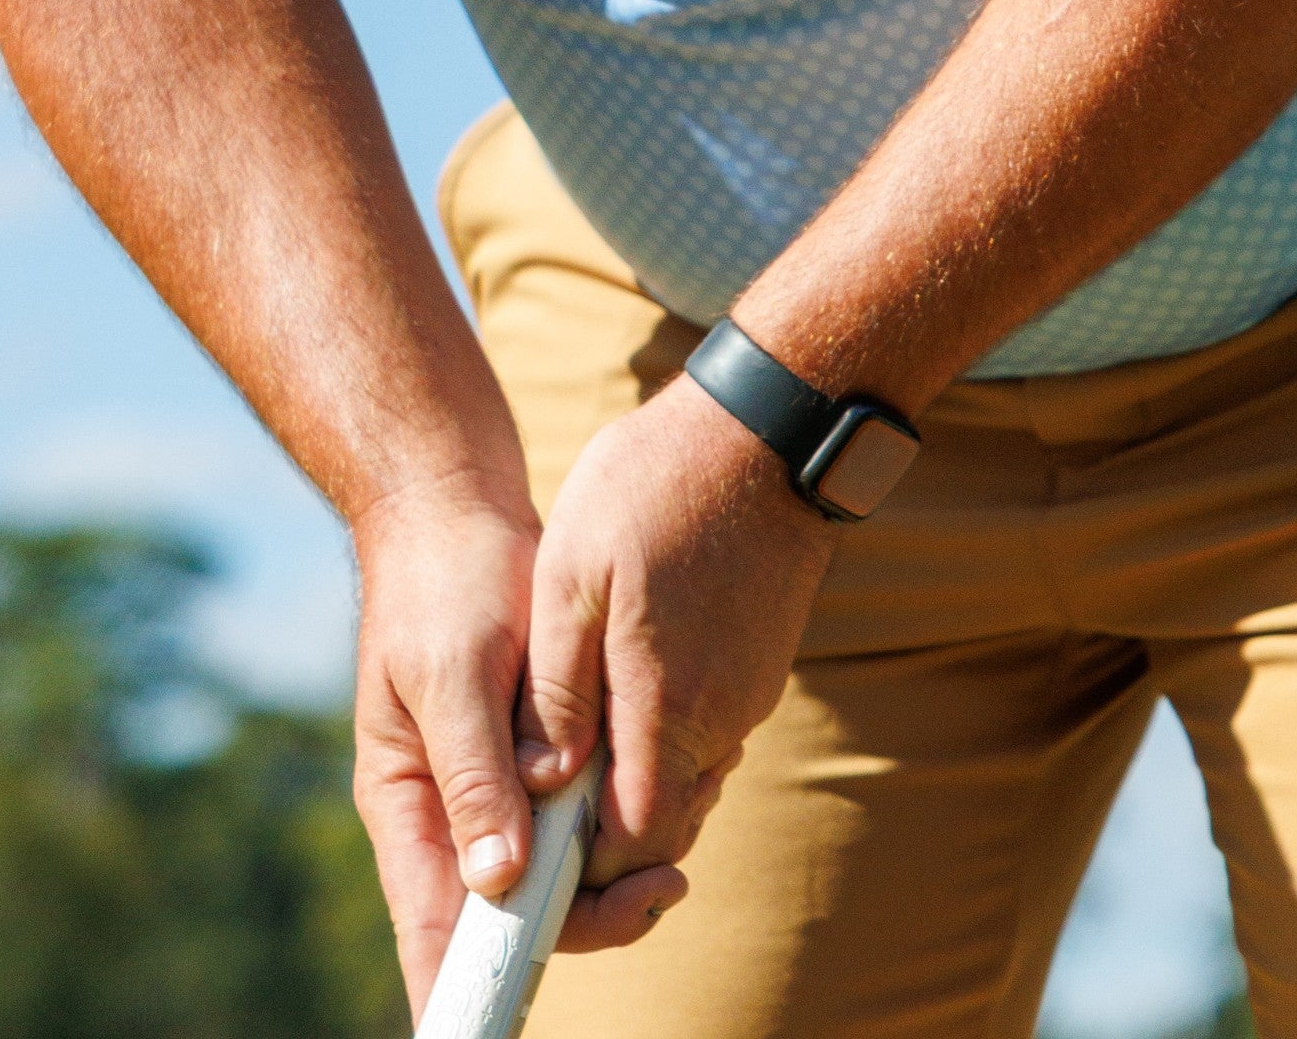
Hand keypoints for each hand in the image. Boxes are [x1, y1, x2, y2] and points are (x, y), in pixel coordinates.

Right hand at [349, 479, 694, 1018]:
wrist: (461, 511)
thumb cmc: (445, 585)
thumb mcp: (456, 670)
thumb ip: (475, 771)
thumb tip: (497, 878)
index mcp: (410, 808)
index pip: (432, 934)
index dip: (464, 997)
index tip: (495, 1037)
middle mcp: (452, 816)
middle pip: (517, 917)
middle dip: (591, 917)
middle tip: (663, 885)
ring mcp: (496, 791)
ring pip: (559, 874)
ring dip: (617, 867)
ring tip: (682, 831)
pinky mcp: (538, 759)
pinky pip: (582, 817)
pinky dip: (624, 815)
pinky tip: (677, 787)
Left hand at [516, 372, 838, 921]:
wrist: (767, 427)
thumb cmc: (655, 489)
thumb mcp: (572, 577)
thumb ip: (558, 692)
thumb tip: (542, 785)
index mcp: (670, 712)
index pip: (628, 847)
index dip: (578, 869)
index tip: (529, 850)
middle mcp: (721, 722)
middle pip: (661, 825)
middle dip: (602, 835)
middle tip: (541, 799)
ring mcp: (749, 694)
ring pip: (685, 780)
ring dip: (631, 780)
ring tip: (569, 738)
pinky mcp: (761, 665)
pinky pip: (707, 734)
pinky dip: (663, 737)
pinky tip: (620, 687)